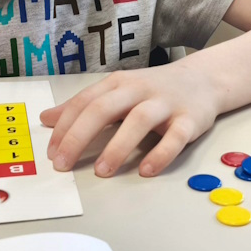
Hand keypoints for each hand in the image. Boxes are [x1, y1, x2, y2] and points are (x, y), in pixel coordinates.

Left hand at [40, 61, 219, 176]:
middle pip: (105, 108)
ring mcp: (166, 104)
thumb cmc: (154, 90)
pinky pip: (175, 137)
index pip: (85, 103)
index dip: (65, 127)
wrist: (204, 79)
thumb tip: (46, 119)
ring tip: (102, 171)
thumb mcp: (117, 91)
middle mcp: (139, 90)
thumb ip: (84, 106)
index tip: (52, 154)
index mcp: (118, 84)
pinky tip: (146, 171)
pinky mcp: (190, 119)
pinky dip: (160, 154)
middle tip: (63, 164)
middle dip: (80, 136)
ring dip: (118, 146)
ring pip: (139, 121)